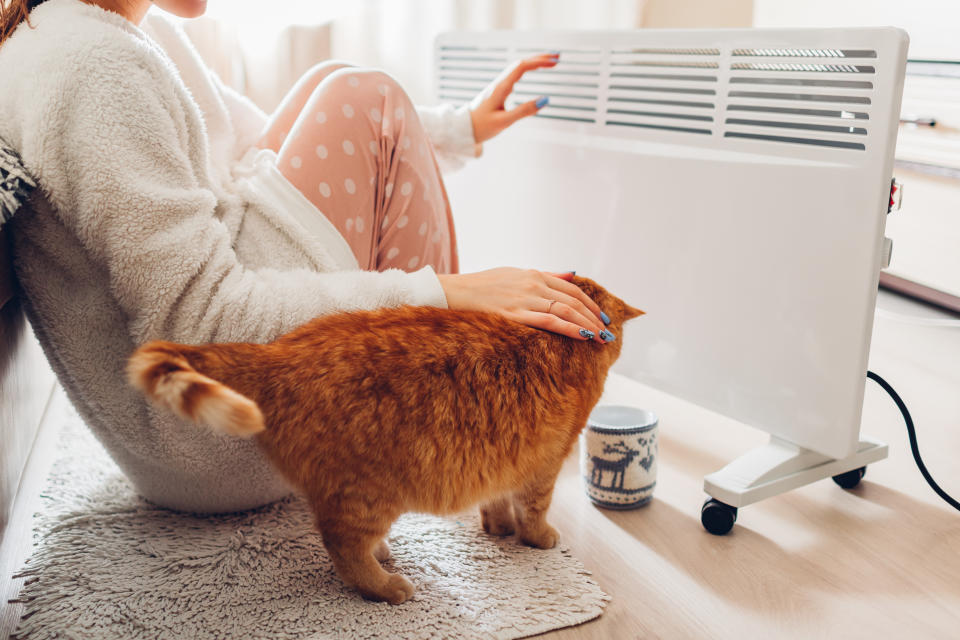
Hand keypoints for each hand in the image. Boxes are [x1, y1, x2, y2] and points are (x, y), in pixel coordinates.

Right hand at [437, 268, 608, 341]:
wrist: (453, 292)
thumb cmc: (482, 285)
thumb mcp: (515, 273)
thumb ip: (546, 275)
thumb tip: (572, 274)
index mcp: (534, 274)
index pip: (571, 290)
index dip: (590, 304)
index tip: (602, 318)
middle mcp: (533, 284)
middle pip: (573, 301)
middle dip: (594, 318)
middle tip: (608, 333)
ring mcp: (524, 299)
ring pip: (565, 311)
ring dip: (587, 325)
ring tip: (601, 339)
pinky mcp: (514, 315)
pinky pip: (549, 322)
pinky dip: (569, 328)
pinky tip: (582, 336)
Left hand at [469, 53, 558, 144]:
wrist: (463, 129)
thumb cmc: (481, 126)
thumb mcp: (504, 122)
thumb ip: (524, 111)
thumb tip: (545, 100)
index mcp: (500, 88)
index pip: (522, 67)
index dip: (539, 62)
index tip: (554, 62)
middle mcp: (499, 83)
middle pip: (521, 63)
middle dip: (540, 58)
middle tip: (557, 57)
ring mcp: (498, 86)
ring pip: (518, 67)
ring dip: (534, 62)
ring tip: (550, 61)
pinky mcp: (498, 91)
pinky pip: (515, 74)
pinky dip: (527, 69)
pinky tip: (532, 70)